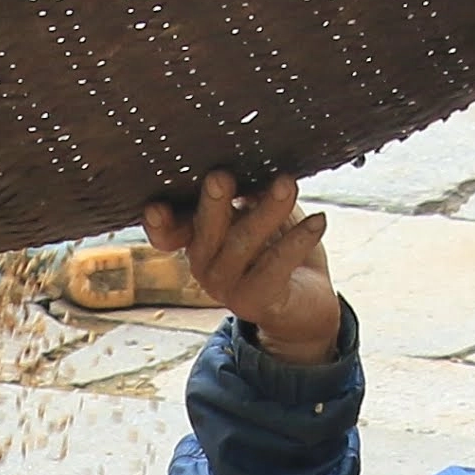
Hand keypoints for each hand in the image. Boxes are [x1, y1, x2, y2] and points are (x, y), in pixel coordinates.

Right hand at [142, 170, 344, 364]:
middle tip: (221, 177)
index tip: (155, 207)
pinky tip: (319, 221)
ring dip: (267, 210)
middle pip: (205, 229)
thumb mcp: (261, 216)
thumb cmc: (278, 250)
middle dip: (213, 203)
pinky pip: (275, 265)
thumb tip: (256, 167)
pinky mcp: (255, 301)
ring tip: (288, 184)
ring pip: (243, 243)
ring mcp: (225, 287)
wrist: (306, 307)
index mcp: (198, 239)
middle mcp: (203, 264)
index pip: (167, 232)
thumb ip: (253, 195)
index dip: (158, 223)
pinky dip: (298, 240)